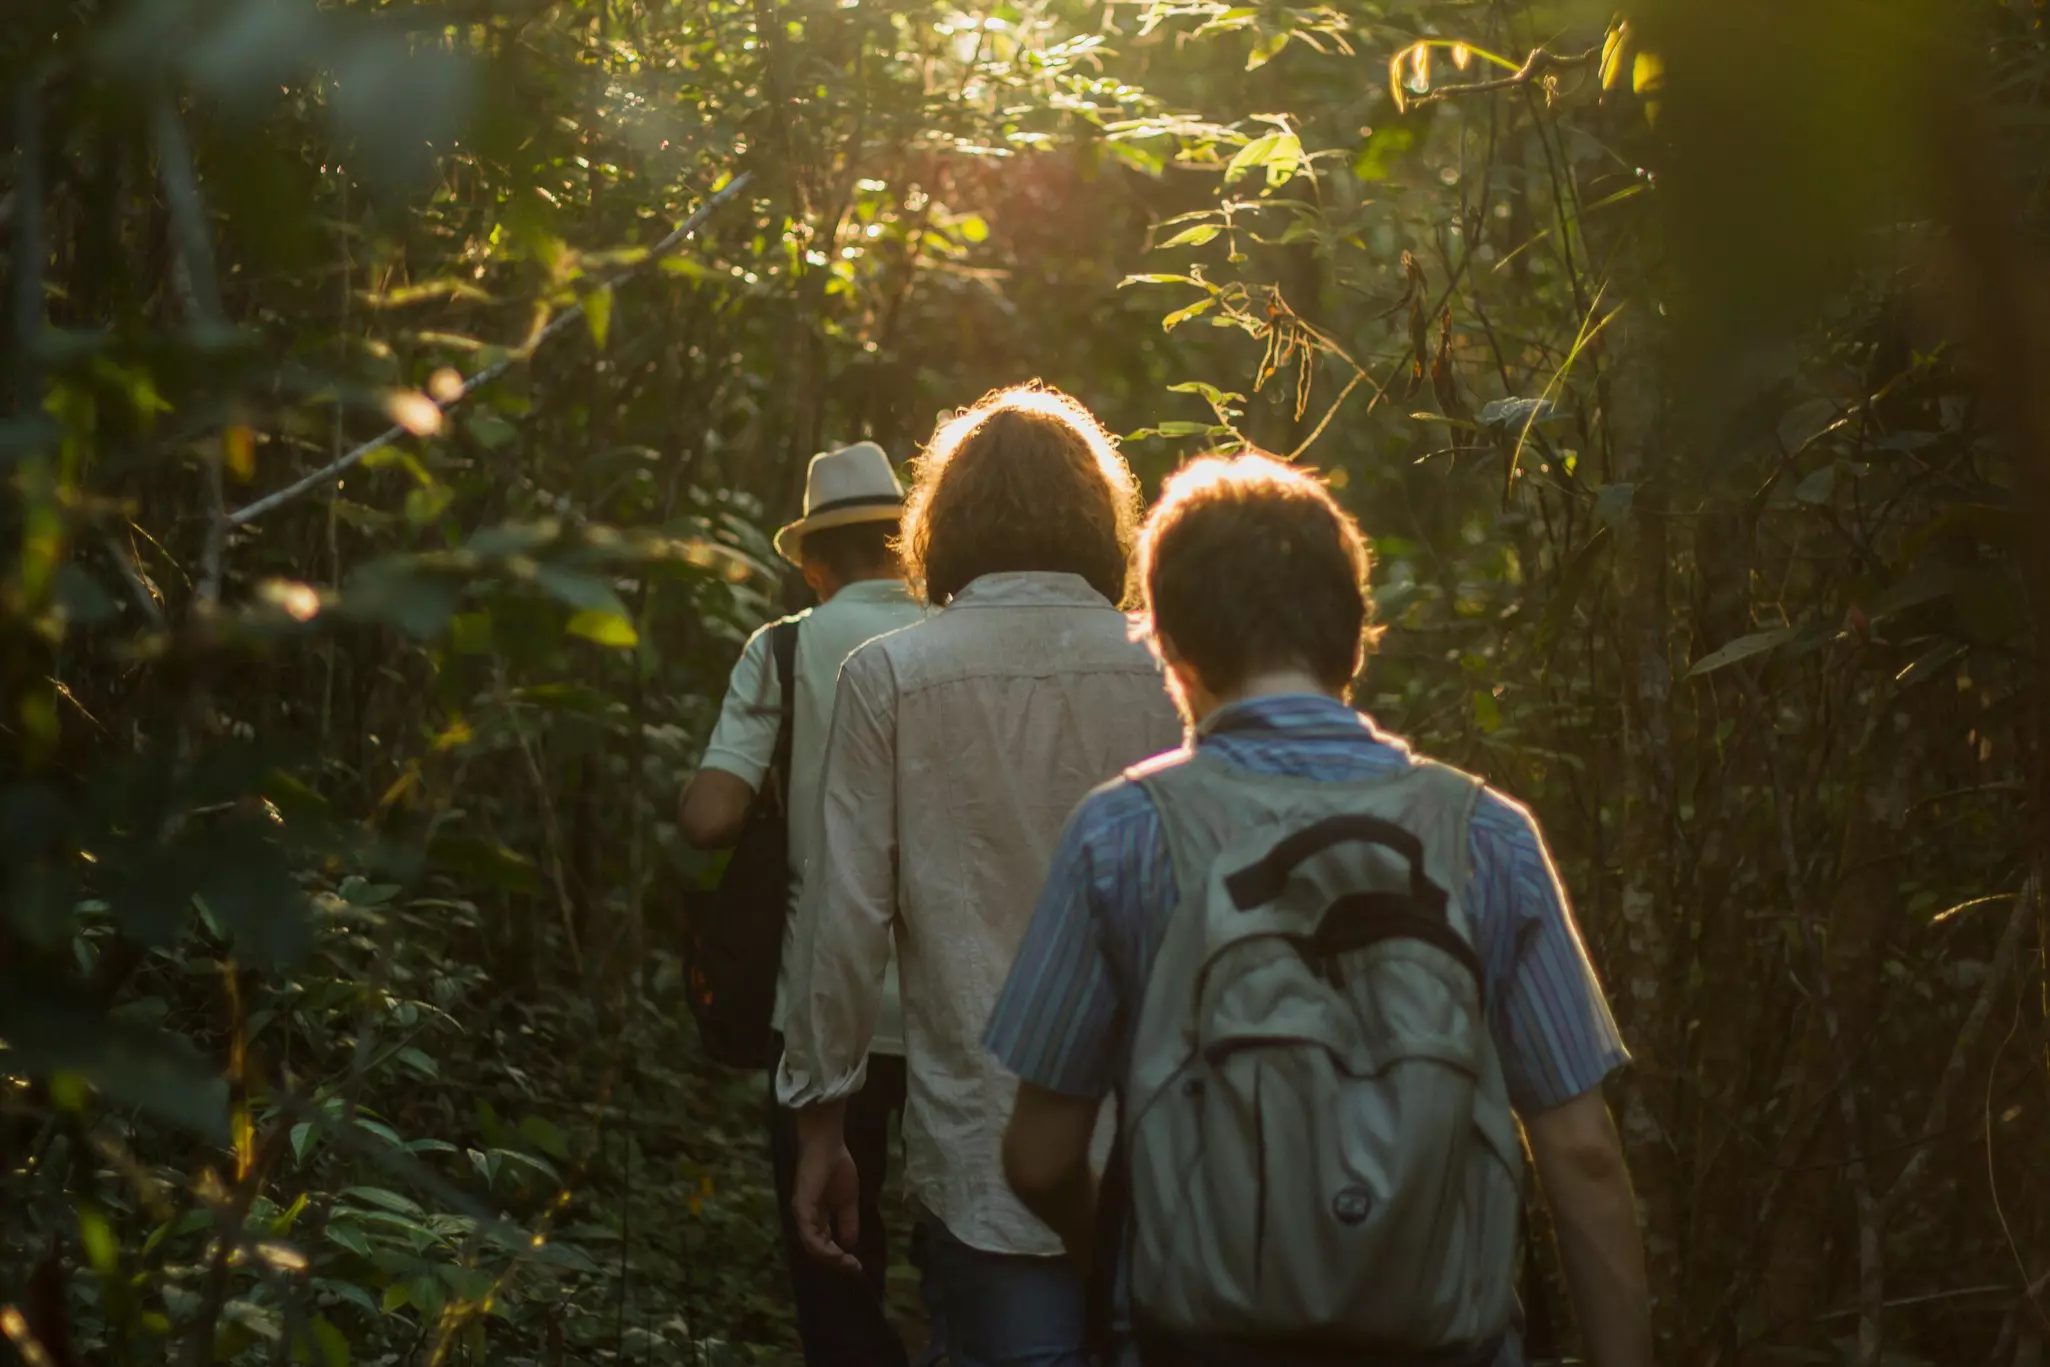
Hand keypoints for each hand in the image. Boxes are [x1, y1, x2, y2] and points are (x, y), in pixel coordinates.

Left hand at [791, 1134, 862, 1272]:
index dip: (839, 1256)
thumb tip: (850, 1245)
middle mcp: (805, 1218)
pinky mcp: (801, 1206)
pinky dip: (820, 1245)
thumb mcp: (848, 1200)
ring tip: (846, 1263)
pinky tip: (835, 1251)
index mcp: (815, 1217)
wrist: (827, 1143)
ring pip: (811, 1245)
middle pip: (816, 1249)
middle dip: (835, 1261)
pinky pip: (808, 1232)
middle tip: (853, 1268)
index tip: (857, 1266)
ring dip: (829, 1257)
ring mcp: (801, 1213)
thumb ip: (848, 1221)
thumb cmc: (836, 1166)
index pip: (824, 1244)